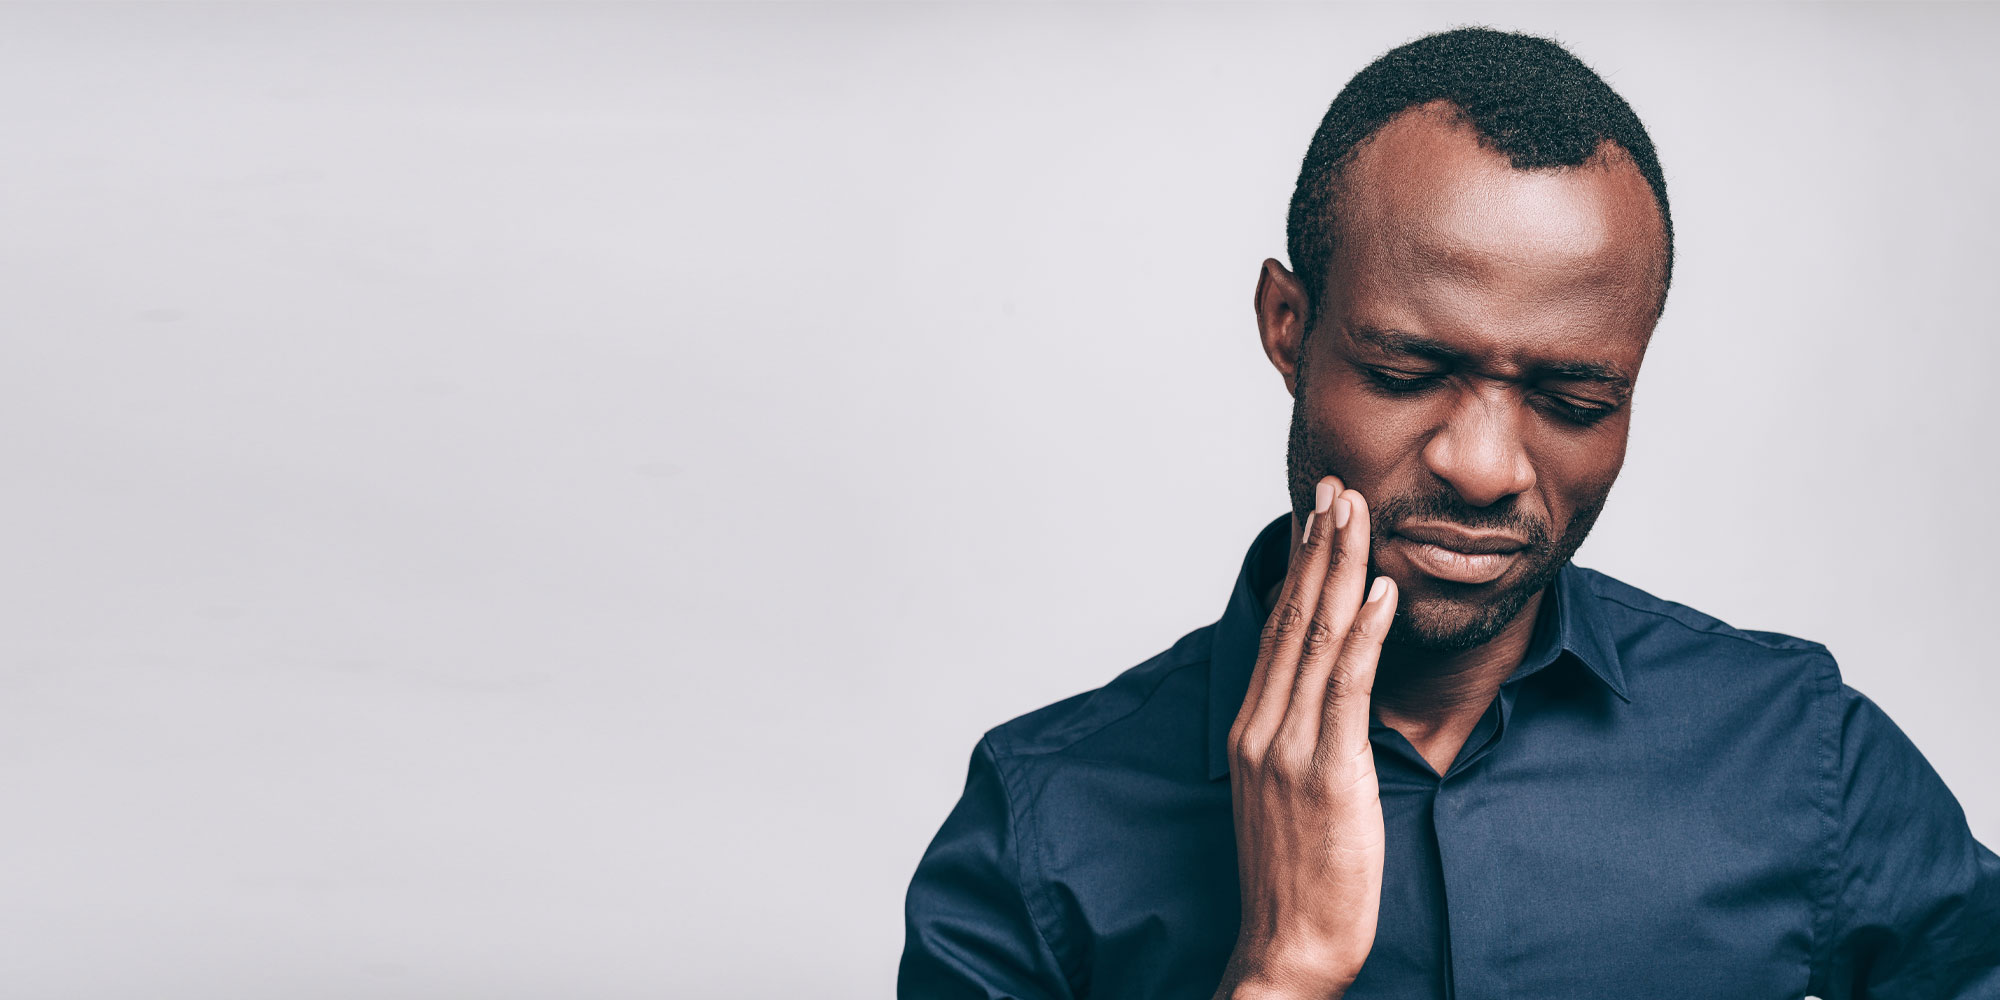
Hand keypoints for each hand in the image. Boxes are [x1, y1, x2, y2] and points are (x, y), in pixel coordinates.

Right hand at [1211, 477, 1397, 999]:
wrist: (1287, 948)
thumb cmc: (1298, 880)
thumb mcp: (1289, 796)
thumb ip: (1304, 740)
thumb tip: (1333, 696)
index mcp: (1252, 730)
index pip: (1278, 630)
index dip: (1299, 568)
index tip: (1317, 515)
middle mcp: (1262, 728)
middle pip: (1292, 619)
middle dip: (1318, 547)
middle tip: (1337, 487)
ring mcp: (1289, 748)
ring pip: (1316, 639)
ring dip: (1340, 568)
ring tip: (1357, 514)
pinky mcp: (1326, 772)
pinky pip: (1346, 687)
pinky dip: (1365, 633)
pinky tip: (1382, 591)